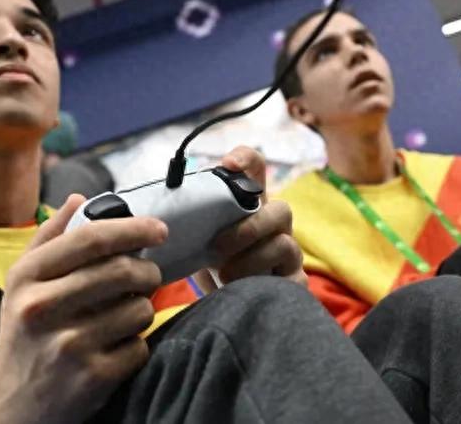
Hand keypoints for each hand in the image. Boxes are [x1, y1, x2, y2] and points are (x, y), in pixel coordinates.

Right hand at [0, 195, 166, 423]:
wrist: (9, 406)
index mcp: (27, 278)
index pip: (91, 239)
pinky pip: (140, 346)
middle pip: (123, 270)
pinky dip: (136, 345)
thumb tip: (79, 199)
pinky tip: (116, 347)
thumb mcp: (22, 284)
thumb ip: (49, 237)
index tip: (158, 228)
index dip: (133, 228)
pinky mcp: (92, 377)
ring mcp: (69, 345)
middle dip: (148, 270)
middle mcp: (43, 308)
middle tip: (149, 274)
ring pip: (139, 308)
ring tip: (124, 315)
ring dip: (142, 308)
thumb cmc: (23, 335)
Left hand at [193, 146, 306, 293]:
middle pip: (282, 209)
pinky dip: (265, 286)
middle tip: (218, 245)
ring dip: (251, 261)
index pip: (256, 168)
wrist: (231, 301)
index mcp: (252, 206)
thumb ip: (193, 222)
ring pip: (286, 245)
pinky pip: (292, 281)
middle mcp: (276, 226)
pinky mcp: (294, 282)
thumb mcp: (202, 239)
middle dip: (249, 227)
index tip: (227, 165)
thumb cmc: (215, 263)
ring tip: (225, 275)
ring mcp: (290, 254)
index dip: (246, 160)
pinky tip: (245, 292)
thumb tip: (166, 215)